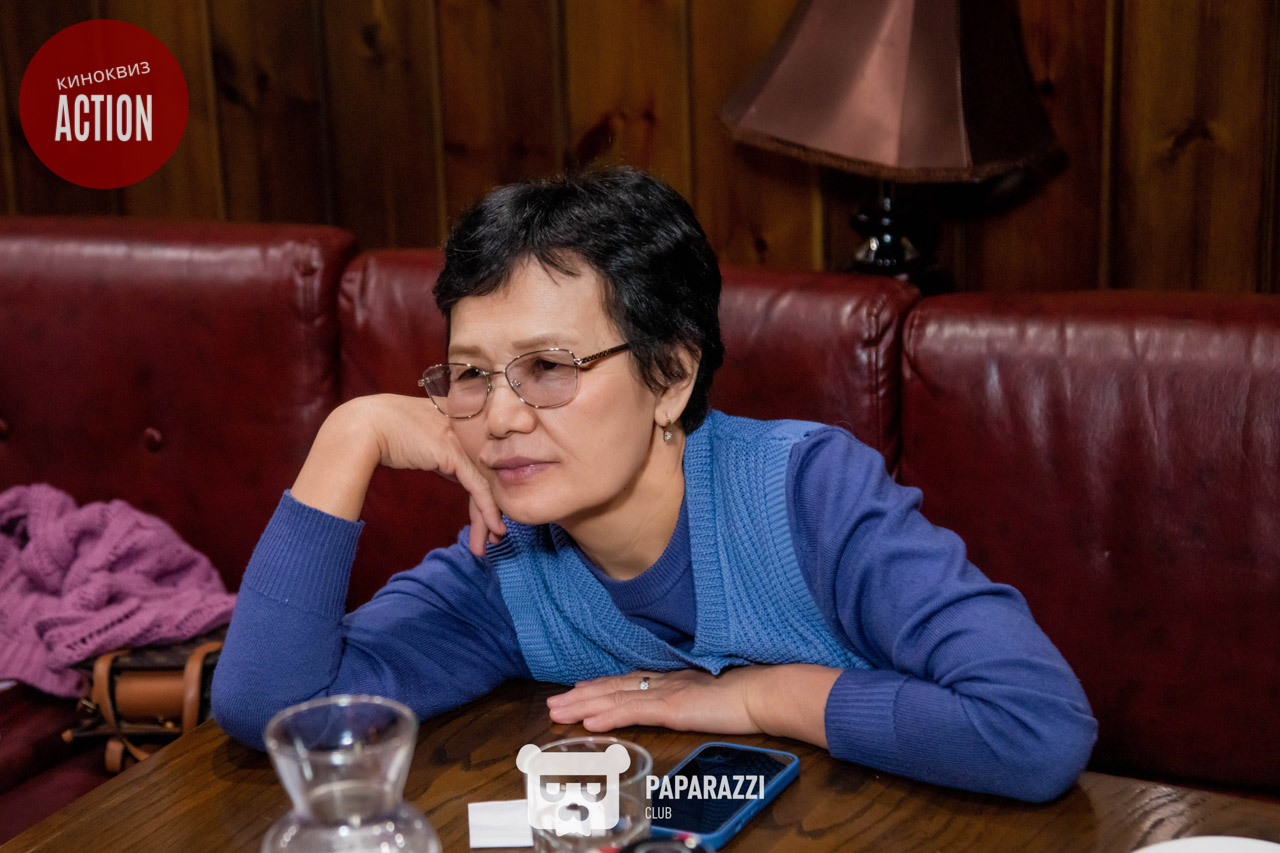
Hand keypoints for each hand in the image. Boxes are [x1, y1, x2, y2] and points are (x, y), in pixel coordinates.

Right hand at [292, 394, 505, 554]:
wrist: (366, 425)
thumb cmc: (386, 432)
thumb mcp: (423, 439)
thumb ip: (441, 450)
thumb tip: (447, 466)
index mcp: (464, 424)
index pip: (484, 463)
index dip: (489, 491)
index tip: (490, 516)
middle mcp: (469, 432)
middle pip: (489, 476)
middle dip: (494, 508)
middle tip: (497, 535)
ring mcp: (463, 442)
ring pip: (486, 486)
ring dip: (489, 518)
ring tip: (492, 542)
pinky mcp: (455, 455)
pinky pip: (479, 488)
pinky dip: (488, 511)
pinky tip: (493, 529)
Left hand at [545, 668, 766, 735]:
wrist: (764, 691)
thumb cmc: (747, 695)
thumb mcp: (712, 695)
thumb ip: (693, 698)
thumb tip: (685, 703)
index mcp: (674, 679)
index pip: (629, 681)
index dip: (601, 685)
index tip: (579, 689)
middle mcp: (665, 681)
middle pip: (614, 686)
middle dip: (582, 695)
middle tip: (555, 702)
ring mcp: (666, 692)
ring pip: (615, 696)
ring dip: (583, 704)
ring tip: (558, 710)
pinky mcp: (672, 706)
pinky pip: (632, 710)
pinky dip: (607, 714)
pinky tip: (589, 720)